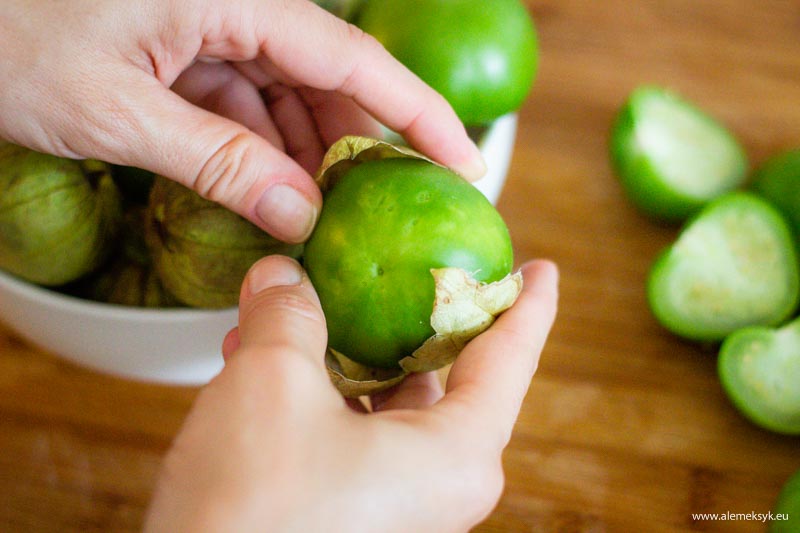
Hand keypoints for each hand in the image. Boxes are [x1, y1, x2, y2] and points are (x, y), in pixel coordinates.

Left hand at [0, 0, 484, 242]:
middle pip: (328, 74)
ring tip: (326, 213)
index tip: (465, 161)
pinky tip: (268, 188)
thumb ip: (218, 164)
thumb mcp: (117, 112)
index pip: (352, 58)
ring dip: (307, 153)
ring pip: (286, 90)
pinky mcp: (182, 41)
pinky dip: (259, 145)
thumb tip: (299, 217)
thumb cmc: (7, 36)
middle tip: (393, 208)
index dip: (417, 114)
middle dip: (360, 142)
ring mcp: (207, 20)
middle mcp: (232, 1)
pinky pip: (242, 96)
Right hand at [144, 255, 557, 531]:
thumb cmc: (254, 511)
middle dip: (410, 317)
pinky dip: (314, 390)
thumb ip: (287, 314)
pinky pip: (346, 433)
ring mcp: (392, 502)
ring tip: (298, 305)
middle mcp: (436, 484)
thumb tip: (283, 275)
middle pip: (442, 377)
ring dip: (341, 351)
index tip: (541, 270)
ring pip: (383, 403)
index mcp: (455, 454)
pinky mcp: (347, 512)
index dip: (527, 304)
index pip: (509, 359)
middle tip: (404, 269)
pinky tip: (261, 355)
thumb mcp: (272, 382)